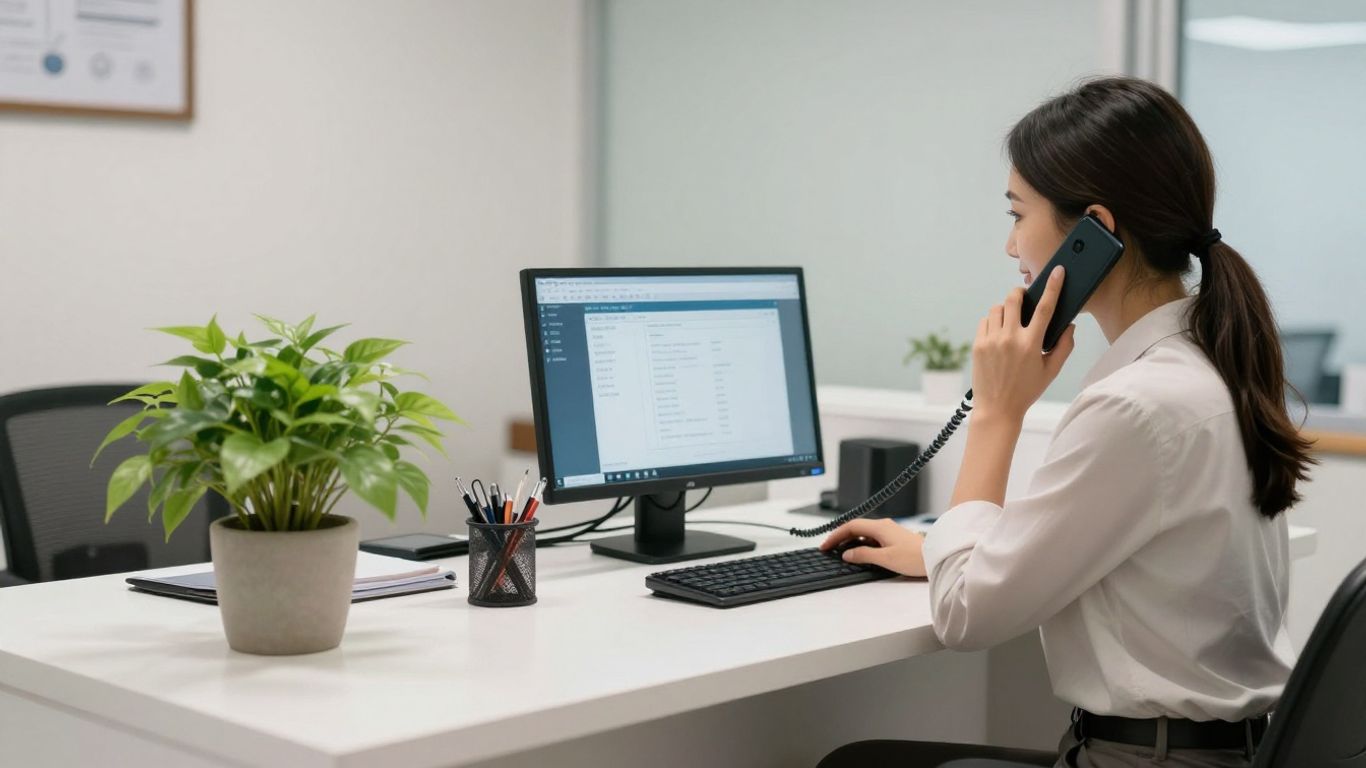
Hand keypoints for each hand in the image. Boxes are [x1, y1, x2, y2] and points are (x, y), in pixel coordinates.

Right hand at [818, 518, 925, 576]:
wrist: (937, 557)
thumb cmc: (915, 558)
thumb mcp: (885, 559)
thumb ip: (864, 555)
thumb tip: (848, 554)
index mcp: (879, 527)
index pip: (850, 526)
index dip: (836, 535)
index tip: (826, 545)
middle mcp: (883, 526)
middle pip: (855, 528)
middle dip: (840, 537)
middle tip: (829, 548)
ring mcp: (888, 532)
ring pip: (863, 533)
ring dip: (850, 541)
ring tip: (840, 552)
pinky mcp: (893, 539)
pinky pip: (871, 538)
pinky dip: (860, 544)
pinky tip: (859, 553)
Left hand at [970, 266, 1076, 420]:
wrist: (997, 409)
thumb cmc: (1026, 391)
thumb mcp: (1051, 371)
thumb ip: (1064, 346)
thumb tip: (1070, 326)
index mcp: (1031, 344)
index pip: (1046, 307)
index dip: (1053, 286)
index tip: (1057, 272)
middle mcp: (1010, 338)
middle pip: (1014, 299)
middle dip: (1020, 293)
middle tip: (1024, 298)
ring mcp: (991, 341)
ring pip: (997, 308)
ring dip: (1006, 309)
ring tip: (1011, 321)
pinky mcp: (977, 345)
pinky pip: (985, 321)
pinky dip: (992, 321)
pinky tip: (998, 333)